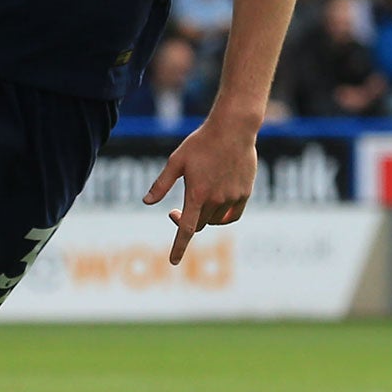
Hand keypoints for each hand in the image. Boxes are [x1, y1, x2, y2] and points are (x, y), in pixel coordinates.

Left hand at [143, 116, 258, 265]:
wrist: (233, 130)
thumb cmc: (201, 143)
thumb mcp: (176, 161)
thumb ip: (162, 184)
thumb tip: (146, 202)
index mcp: (197, 194)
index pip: (187, 229)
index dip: (179, 247)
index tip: (173, 261)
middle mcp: (216, 200)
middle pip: (199, 225)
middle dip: (186, 222)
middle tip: (175, 212)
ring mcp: (232, 198)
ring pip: (215, 221)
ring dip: (204, 218)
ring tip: (198, 201)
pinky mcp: (245, 194)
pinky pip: (232, 215)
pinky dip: (222, 217)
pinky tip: (216, 206)